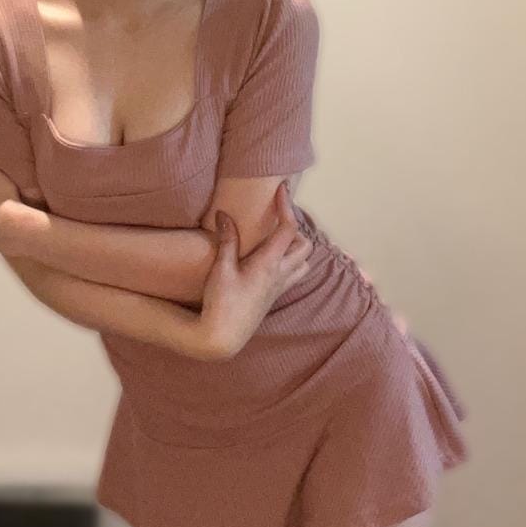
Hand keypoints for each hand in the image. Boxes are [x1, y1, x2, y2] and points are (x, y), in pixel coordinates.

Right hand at [198, 181, 312, 359]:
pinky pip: (294, 275)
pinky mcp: (274, 297)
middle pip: (304, 244)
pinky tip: (274, 259)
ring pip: (304, 262)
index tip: (282, 189)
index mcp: (269, 264)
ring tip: (278, 235)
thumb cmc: (221, 303)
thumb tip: (224, 214)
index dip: (287, 206)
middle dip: (295, 225)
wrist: (223, 337)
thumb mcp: (221, 268)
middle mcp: (280, 275)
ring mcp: (280, 288)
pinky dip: (292, 261)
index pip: (289, 229)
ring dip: (297, 245)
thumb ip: (227, 240)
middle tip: (277, 214)